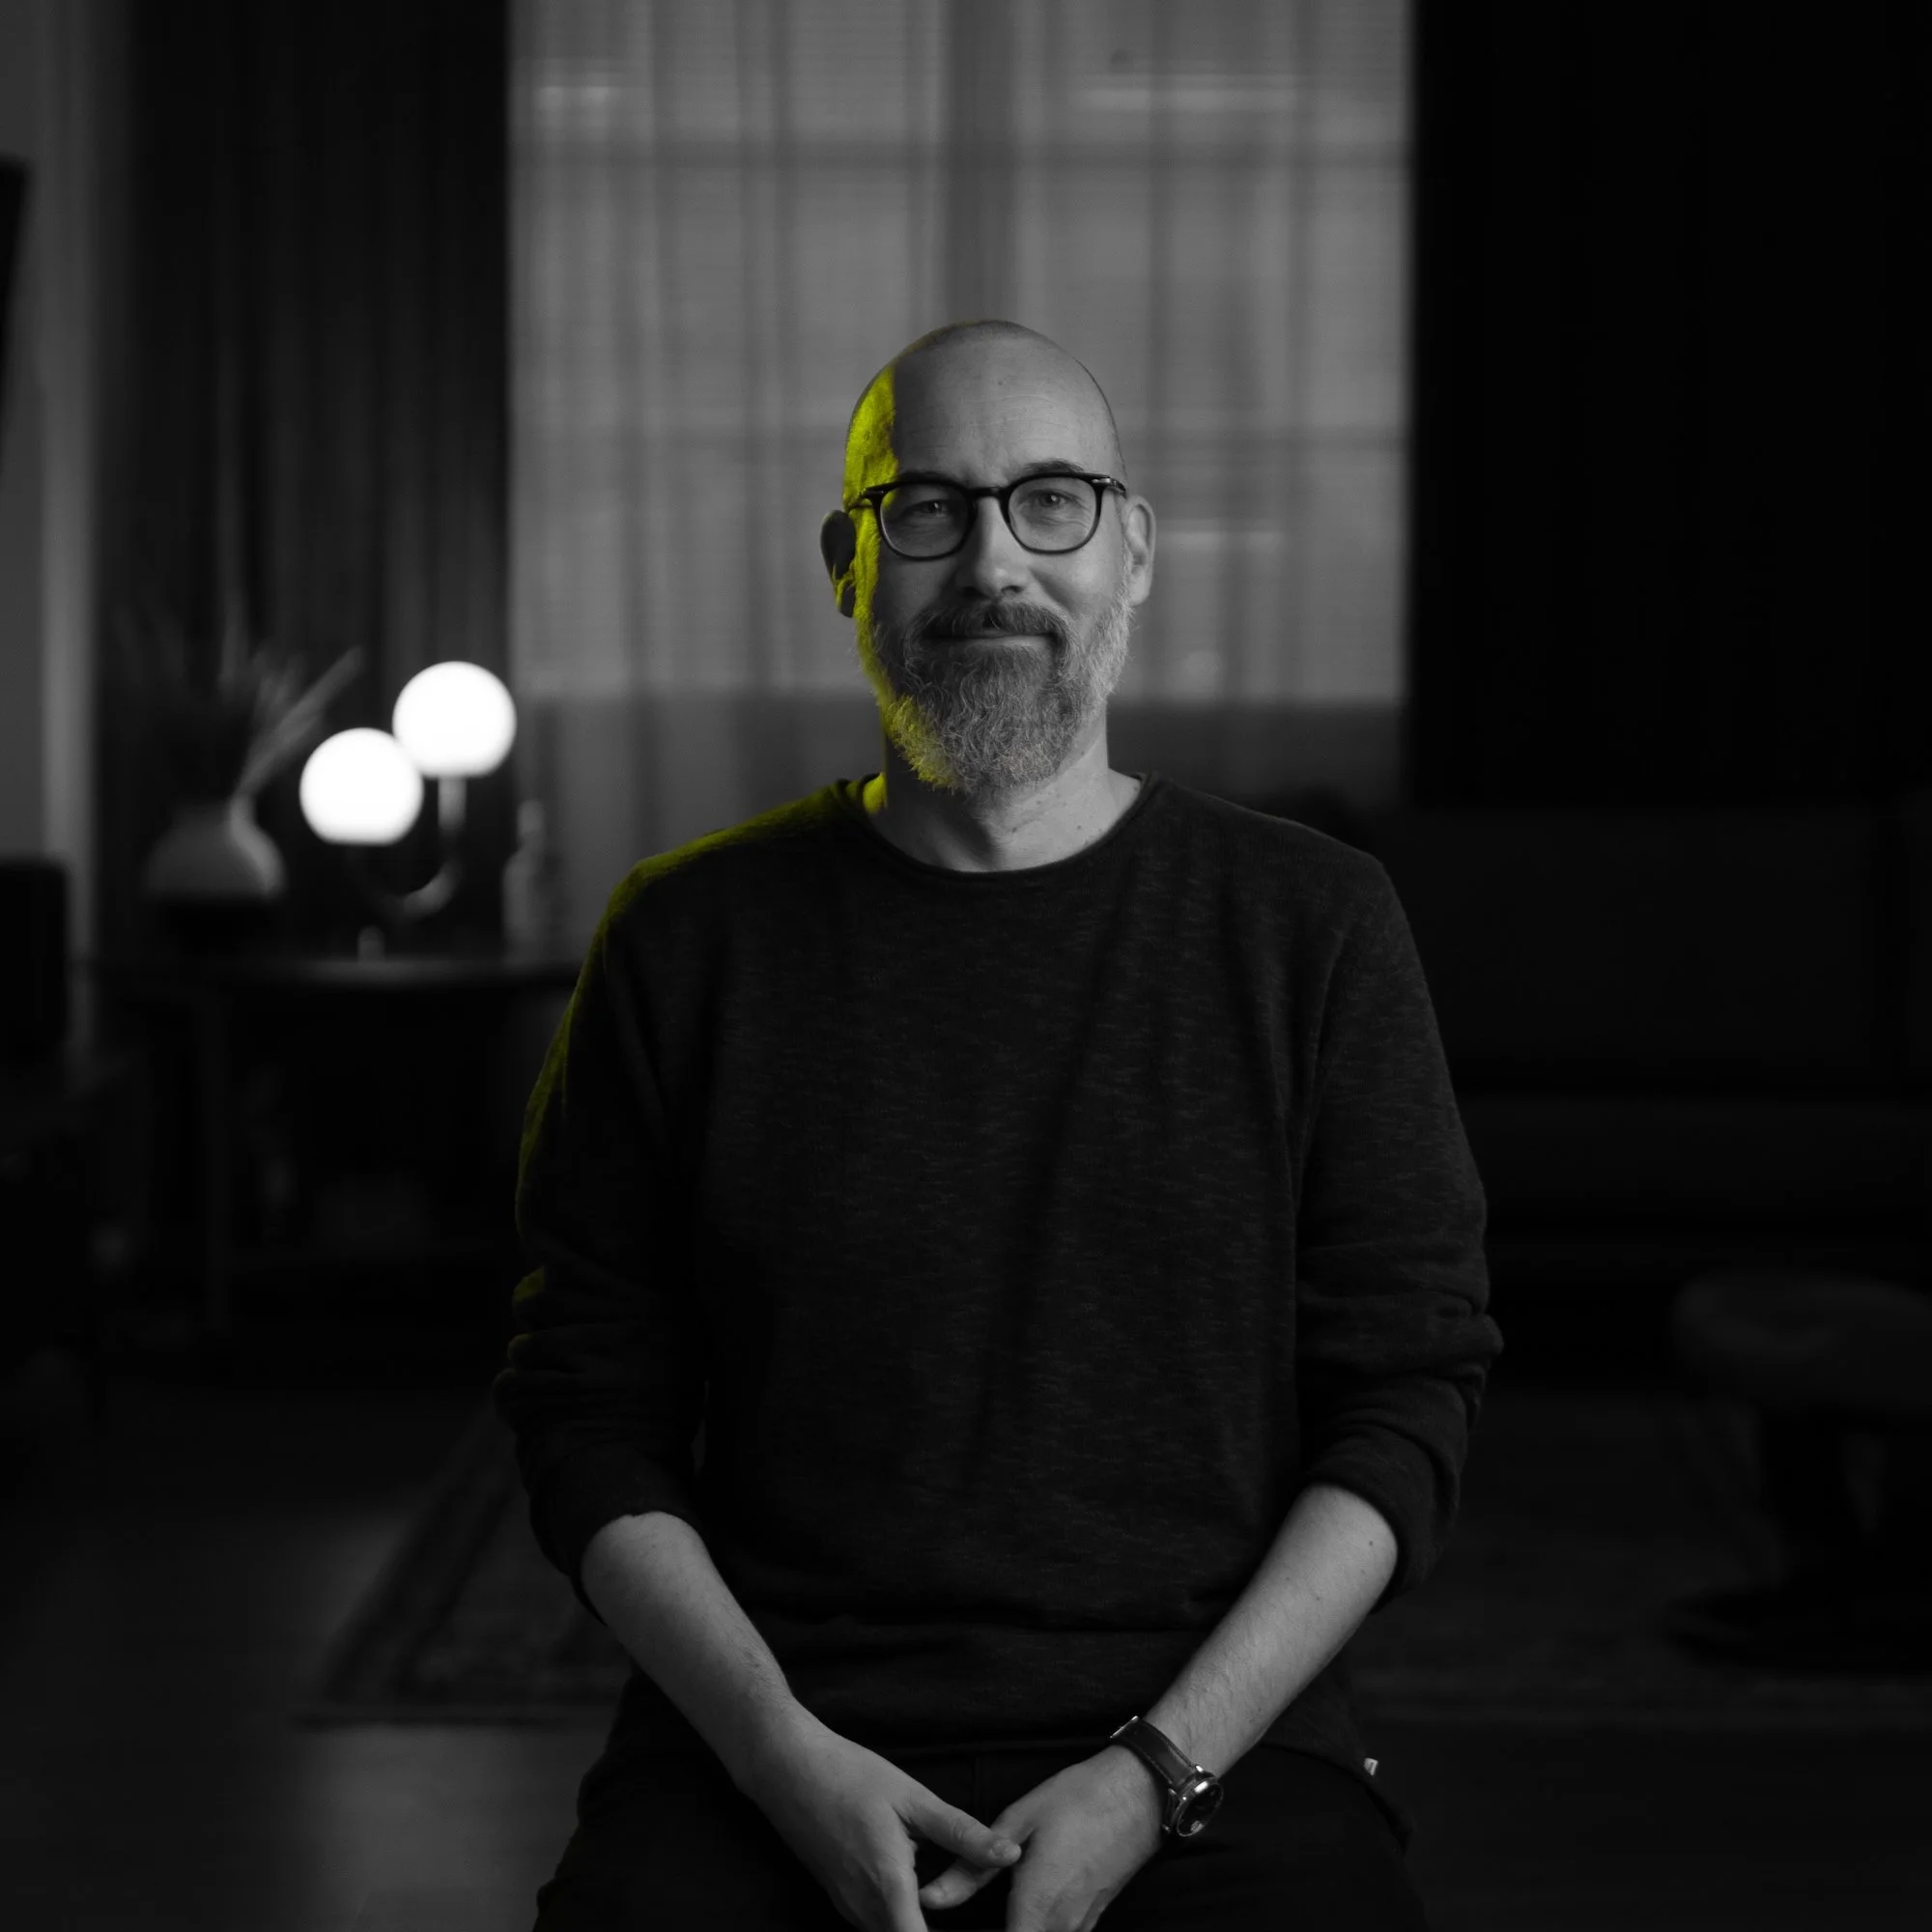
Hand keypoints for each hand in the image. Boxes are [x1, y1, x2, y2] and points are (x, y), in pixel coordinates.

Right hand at [736, 1711, 1024, 1931]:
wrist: (785, 1768)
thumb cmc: (849, 1775)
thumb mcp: (912, 1797)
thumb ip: (961, 1833)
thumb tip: (1009, 1855)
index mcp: (889, 1886)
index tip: (983, 1931)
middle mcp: (864, 1909)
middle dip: (937, 1931)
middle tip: (971, 1908)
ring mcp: (847, 1907)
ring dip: (918, 1923)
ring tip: (942, 1887)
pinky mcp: (840, 1898)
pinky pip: (877, 1923)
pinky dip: (901, 1916)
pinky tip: (918, 1884)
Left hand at [918, 1746, 1165, 1931]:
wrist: (1141, 1794)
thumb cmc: (1079, 1800)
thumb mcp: (1018, 1821)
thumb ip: (971, 1868)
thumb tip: (929, 1897)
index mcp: (1036, 1905)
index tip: (944, 1931)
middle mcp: (1060, 1928)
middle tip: (958, 1924)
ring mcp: (1079, 1928)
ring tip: (980, 1919)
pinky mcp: (1090, 1921)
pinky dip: (1029, 1931)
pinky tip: (1011, 1915)